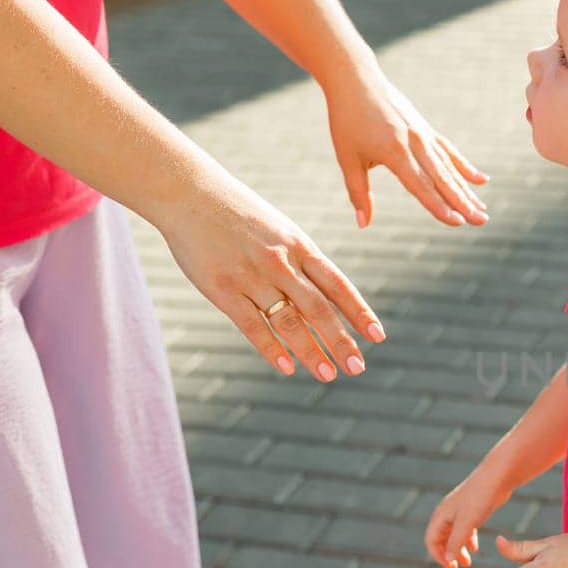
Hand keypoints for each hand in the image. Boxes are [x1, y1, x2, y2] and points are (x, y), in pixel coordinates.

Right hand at [154, 177, 382, 380]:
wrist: (189, 192)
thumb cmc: (239, 214)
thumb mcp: (280, 230)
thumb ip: (301, 261)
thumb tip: (327, 295)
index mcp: (300, 247)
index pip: (338, 285)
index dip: (359, 312)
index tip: (378, 336)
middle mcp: (281, 263)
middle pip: (319, 308)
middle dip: (341, 341)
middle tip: (358, 367)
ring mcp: (251, 277)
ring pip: (289, 322)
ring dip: (312, 351)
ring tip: (328, 375)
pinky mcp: (223, 289)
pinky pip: (253, 325)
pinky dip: (272, 349)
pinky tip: (287, 368)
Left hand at [323, 63, 489, 228]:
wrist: (356, 79)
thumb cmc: (346, 120)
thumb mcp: (347, 158)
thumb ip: (358, 193)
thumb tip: (362, 224)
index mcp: (395, 152)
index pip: (421, 186)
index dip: (439, 206)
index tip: (457, 223)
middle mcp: (415, 143)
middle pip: (443, 179)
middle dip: (463, 203)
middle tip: (482, 221)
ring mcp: (424, 135)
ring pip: (450, 168)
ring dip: (467, 190)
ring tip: (483, 209)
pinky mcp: (426, 128)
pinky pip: (449, 151)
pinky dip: (465, 167)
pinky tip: (481, 180)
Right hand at [424, 467, 515, 567]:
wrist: (497, 476)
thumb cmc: (480, 497)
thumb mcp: (467, 523)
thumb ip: (456, 542)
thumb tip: (448, 559)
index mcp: (441, 515)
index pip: (431, 541)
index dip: (438, 556)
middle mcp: (447, 513)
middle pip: (440, 539)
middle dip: (447, 555)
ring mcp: (459, 511)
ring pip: (453, 535)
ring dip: (458, 550)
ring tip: (468, 563)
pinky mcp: (472, 510)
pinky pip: (464, 529)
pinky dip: (467, 540)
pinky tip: (475, 548)